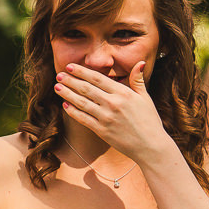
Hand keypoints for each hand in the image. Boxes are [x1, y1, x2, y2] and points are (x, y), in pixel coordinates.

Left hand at [54, 62, 170, 162]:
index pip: (98, 79)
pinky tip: (65, 105)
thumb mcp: (145, 98)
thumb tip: (140, 62)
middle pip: (86, 89)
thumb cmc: (149, 121)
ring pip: (82, 102)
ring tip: (57, 87)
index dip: (82, 72)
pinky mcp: (102, 131)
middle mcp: (113, 103)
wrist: (151, 146)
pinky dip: (73, 111)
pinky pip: (83, 119)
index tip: (70, 66)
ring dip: (67, 94)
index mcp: (124, 93)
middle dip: (71, 80)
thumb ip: (138, 80)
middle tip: (59, 74)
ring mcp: (106, 117)